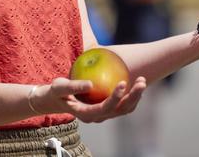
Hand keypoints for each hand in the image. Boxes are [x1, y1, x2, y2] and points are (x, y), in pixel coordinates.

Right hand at [31, 76, 147, 122]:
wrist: (56, 99)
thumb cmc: (56, 92)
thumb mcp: (59, 87)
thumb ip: (73, 86)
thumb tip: (90, 84)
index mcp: (87, 114)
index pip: (105, 108)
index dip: (115, 97)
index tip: (122, 82)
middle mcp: (97, 117)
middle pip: (120, 110)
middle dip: (133, 96)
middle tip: (141, 81)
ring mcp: (104, 114)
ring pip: (125, 109)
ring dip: (136, 96)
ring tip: (142, 80)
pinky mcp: (107, 109)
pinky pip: (123, 105)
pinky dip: (131, 96)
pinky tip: (135, 83)